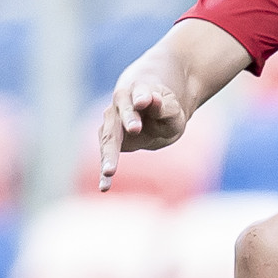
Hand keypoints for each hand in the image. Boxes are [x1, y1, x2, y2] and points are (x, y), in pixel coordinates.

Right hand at [96, 75, 187, 192]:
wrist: (152, 109)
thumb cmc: (164, 109)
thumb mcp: (172, 109)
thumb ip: (164, 107)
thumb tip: (152, 100)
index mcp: (139, 90)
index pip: (140, 93)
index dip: (142, 97)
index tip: (144, 101)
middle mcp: (120, 103)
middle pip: (121, 114)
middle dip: (128, 121)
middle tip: (135, 129)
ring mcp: (111, 121)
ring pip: (108, 137)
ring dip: (108, 154)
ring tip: (109, 171)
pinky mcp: (108, 138)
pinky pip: (106, 155)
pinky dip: (105, 170)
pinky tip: (105, 186)